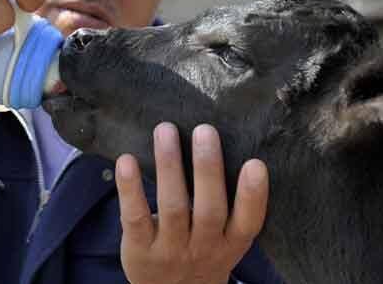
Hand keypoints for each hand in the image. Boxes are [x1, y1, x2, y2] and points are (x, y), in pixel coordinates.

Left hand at [115, 122, 267, 283]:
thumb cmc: (199, 253)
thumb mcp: (222, 241)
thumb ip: (226, 206)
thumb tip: (218, 145)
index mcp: (229, 243)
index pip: (247, 222)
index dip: (253, 195)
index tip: (256, 163)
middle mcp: (203, 248)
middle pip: (209, 210)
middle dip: (207, 169)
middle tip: (205, 130)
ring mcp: (170, 250)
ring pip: (173, 207)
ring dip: (169, 166)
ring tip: (166, 131)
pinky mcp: (139, 249)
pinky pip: (135, 217)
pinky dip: (130, 188)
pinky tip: (126, 161)